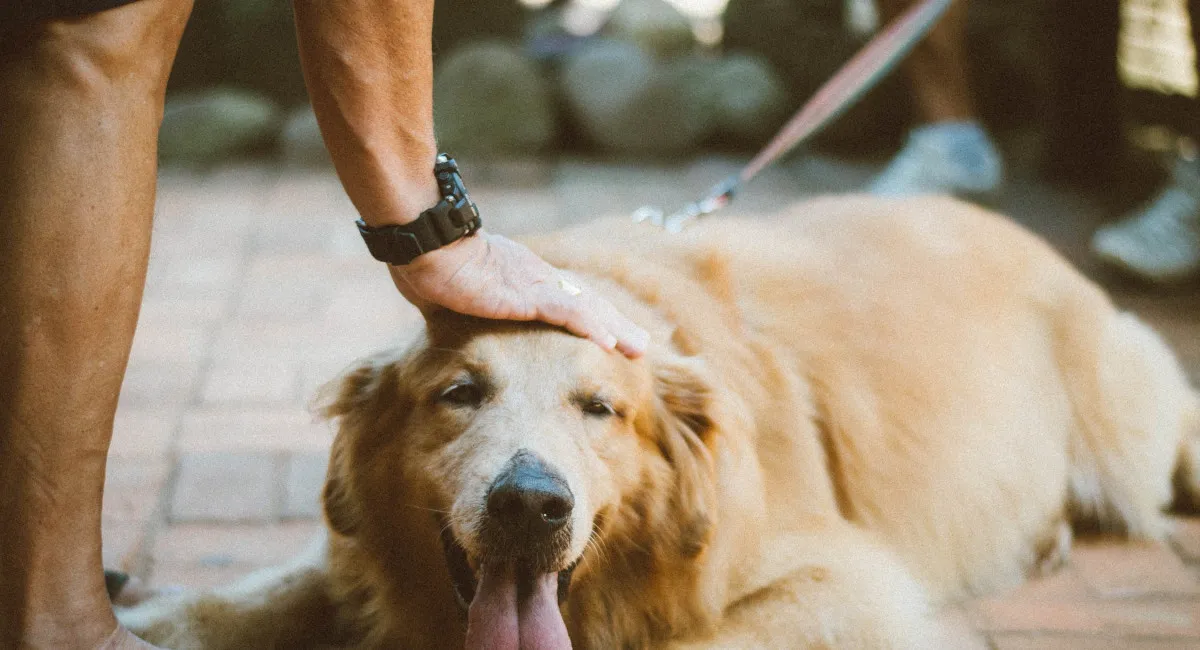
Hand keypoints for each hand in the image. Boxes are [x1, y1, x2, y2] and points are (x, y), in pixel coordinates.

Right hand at [389, 230, 648, 357]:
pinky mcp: (526, 294)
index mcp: (521, 280)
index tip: (610, 334)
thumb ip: (458, 307)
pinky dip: (589, 326)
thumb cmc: (427, 264)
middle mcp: (536, 279)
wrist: (424, 242)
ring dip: (614, 329)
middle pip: (586, 304)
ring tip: (638, 350)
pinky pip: (565, 312)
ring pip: (586, 309)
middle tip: (641, 347)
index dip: (591, 318)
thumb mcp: (449, 295)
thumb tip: (442, 318)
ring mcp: (533, 285)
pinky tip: (609, 343)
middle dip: (615, 325)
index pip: (566, 301)